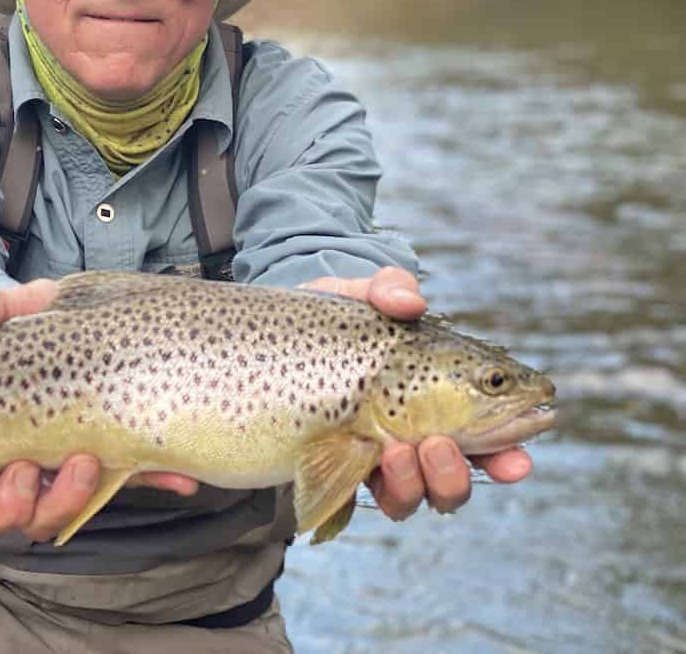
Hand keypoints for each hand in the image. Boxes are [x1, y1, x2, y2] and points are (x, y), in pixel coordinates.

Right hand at [0, 280, 197, 543]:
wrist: (88, 323)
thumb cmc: (35, 327)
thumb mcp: (13, 308)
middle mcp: (8, 470)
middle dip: (6, 504)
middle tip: (29, 468)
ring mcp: (56, 477)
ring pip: (41, 522)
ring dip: (62, 501)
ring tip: (86, 462)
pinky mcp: (108, 471)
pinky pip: (123, 491)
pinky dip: (147, 482)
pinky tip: (172, 475)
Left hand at [302, 267, 531, 518]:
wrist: (273, 337)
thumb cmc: (334, 319)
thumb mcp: (360, 296)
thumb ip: (389, 288)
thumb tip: (413, 302)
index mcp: (440, 402)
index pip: (486, 440)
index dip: (507, 456)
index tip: (517, 460)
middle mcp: (413, 440)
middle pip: (450, 483)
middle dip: (455, 476)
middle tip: (438, 444)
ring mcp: (371, 460)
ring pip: (411, 498)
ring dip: (414, 483)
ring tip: (397, 451)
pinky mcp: (332, 469)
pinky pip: (359, 501)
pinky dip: (374, 488)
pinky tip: (369, 461)